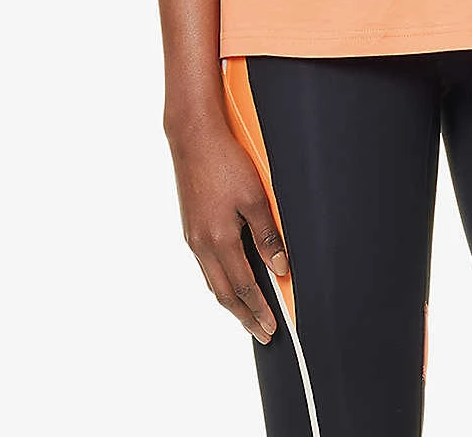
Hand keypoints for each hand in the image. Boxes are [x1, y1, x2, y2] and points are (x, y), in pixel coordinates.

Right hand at [166, 117, 289, 343]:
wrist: (193, 138)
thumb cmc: (226, 163)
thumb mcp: (255, 198)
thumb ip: (268, 236)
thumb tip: (281, 268)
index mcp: (219, 241)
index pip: (243, 288)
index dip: (258, 311)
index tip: (271, 329)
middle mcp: (201, 245)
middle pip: (224, 293)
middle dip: (244, 316)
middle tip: (261, 333)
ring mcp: (192, 237)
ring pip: (212, 281)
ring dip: (231, 302)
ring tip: (247, 315)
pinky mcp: (190, 227)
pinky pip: (205, 266)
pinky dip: (220, 281)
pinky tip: (229, 280)